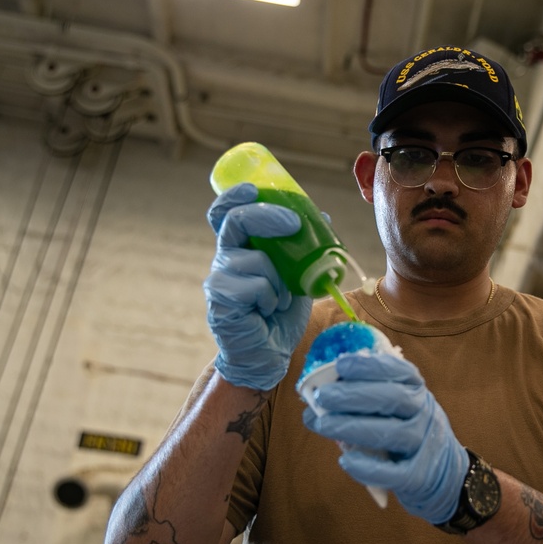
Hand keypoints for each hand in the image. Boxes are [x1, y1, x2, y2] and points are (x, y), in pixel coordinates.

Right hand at [204, 183, 311, 389]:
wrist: (268, 354)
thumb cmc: (280, 313)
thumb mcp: (298, 275)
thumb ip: (304, 248)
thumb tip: (323, 217)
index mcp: (241, 248)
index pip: (226, 213)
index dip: (235, 196)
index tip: (255, 189)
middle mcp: (225, 258)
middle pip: (235, 221)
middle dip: (266, 216)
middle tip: (293, 224)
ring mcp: (219, 279)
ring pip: (255, 260)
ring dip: (279, 278)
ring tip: (280, 298)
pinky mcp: (221, 301)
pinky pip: (254, 287)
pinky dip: (271, 298)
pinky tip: (268, 311)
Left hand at [302, 353, 469, 524]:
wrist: (443, 472)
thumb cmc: (405, 432)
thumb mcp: (398, 407)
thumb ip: (368, 398)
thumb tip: (319, 396)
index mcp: (417, 389)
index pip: (398, 371)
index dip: (370, 366)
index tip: (341, 364)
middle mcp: (424, 412)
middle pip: (392, 398)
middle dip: (354, 395)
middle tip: (323, 396)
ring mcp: (424, 444)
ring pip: (391, 433)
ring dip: (352, 427)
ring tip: (321, 424)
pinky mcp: (419, 476)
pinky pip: (393, 472)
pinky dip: (367, 467)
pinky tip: (345, 461)